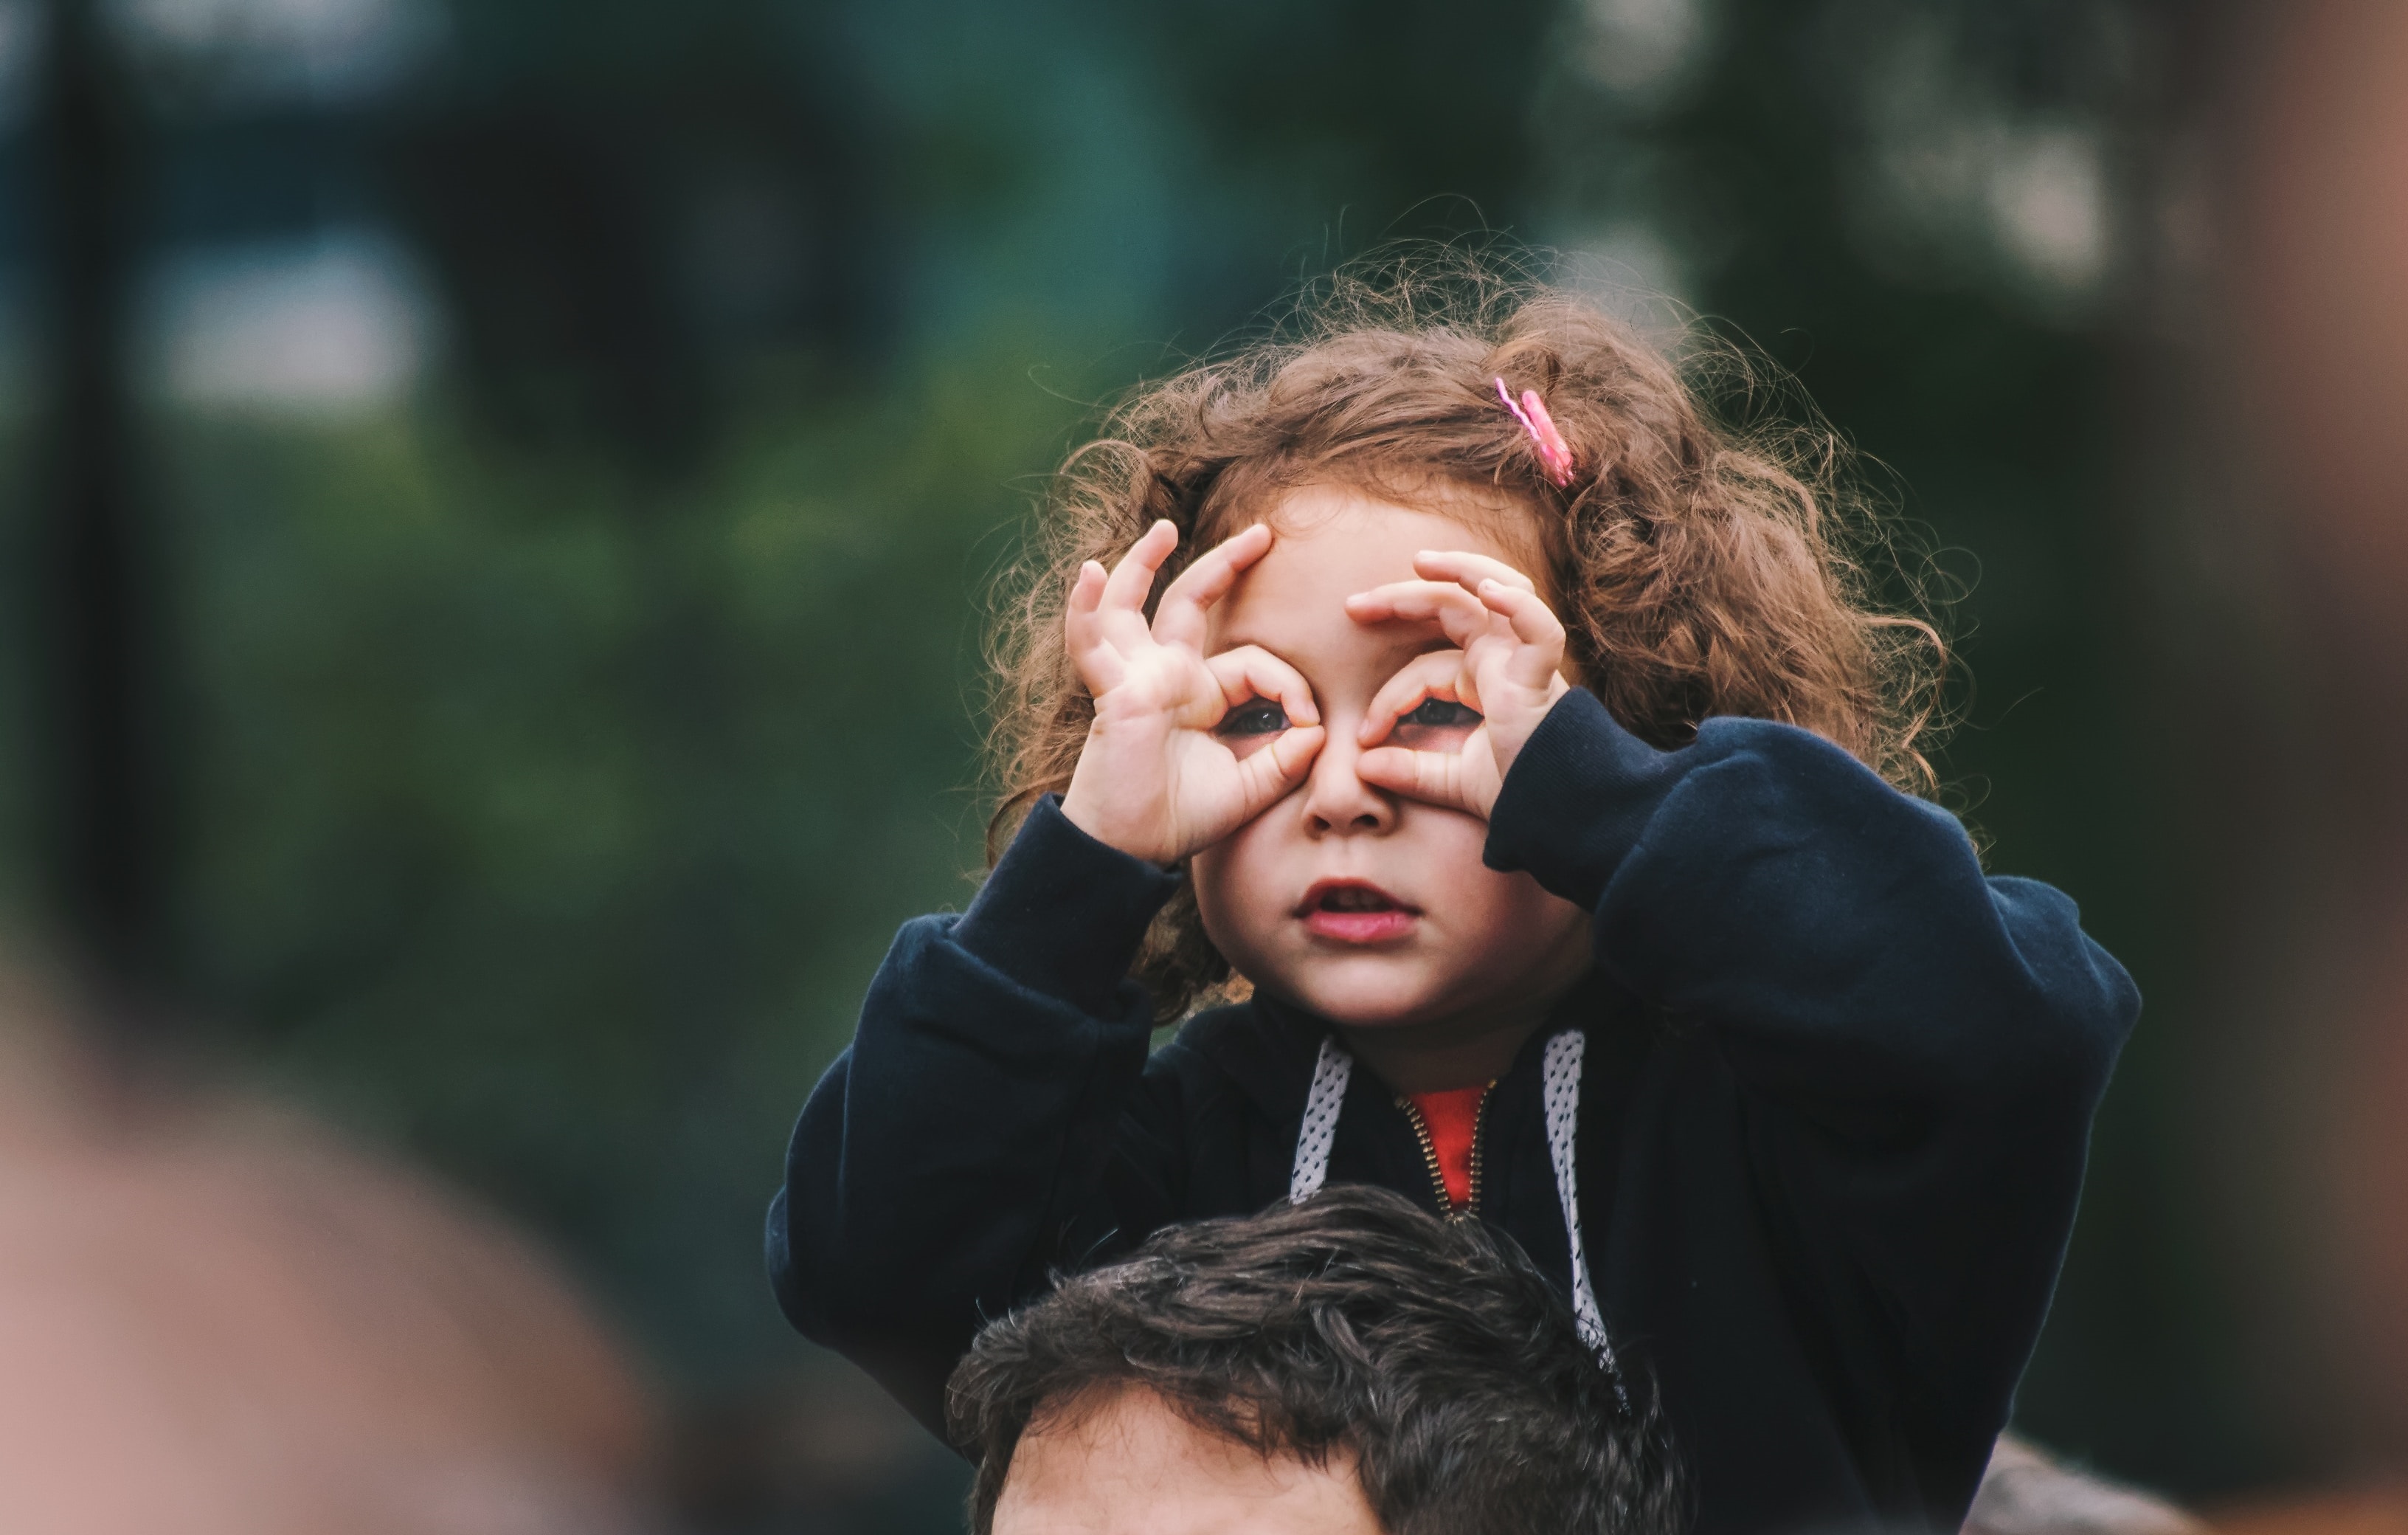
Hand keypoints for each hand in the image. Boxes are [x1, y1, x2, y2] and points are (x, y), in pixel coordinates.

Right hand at [1059, 521, 1327, 863]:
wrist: (1130, 850)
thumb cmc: (1179, 819)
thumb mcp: (1248, 789)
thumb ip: (1285, 760)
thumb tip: (1318, 731)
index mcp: (1200, 694)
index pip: (1253, 662)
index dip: (1290, 686)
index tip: (1311, 723)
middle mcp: (1166, 676)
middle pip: (1191, 603)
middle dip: (1226, 566)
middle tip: (1262, 533)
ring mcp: (1135, 678)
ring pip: (1132, 606)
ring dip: (1142, 564)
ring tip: (1163, 529)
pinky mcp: (1113, 692)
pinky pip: (1091, 643)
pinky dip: (1086, 609)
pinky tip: (1090, 575)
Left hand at [1345, 550, 1571, 819]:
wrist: (1557, 813)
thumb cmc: (1517, 792)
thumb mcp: (1452, 781)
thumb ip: (1410, 772)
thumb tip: (1362, 766)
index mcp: (1483, 678)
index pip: (1424, 668)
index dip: (1389, 698)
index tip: (1363, 736)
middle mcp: (1503, 659)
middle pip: (1452, 607)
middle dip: (1403, 598)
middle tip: (1353, 607)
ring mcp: (1524, 660)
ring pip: (1498, 591)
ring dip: (1461, 570)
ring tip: (1421, 562)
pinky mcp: (1541, 675)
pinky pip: (1538, 628)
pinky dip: (1517, 605)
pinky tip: (1487, 589)